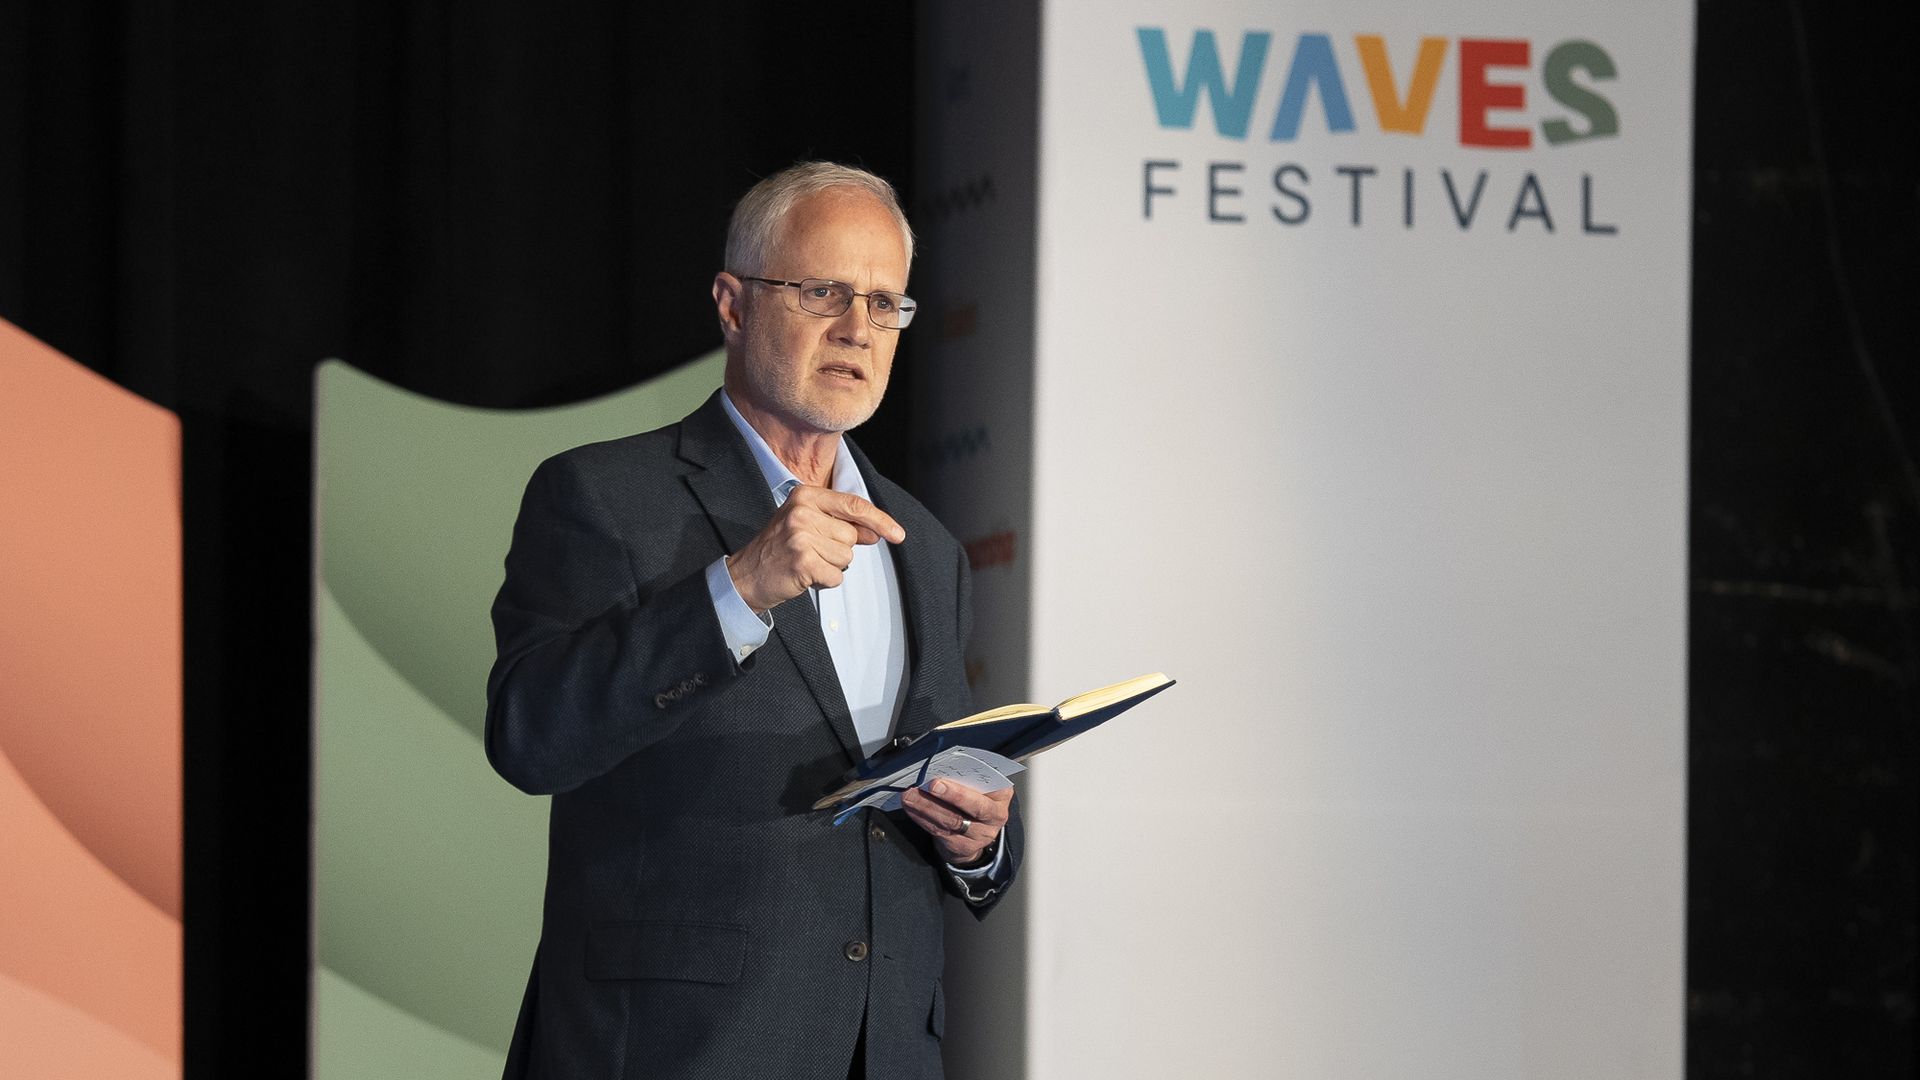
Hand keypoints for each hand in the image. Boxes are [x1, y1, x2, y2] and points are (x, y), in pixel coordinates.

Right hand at [726, 486, 904, 612]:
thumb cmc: (780, 549)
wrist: (746, 576)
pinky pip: (835, 576)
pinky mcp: (802, 561)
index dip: (879, 520)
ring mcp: (800, 535)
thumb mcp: (808, 525)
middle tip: (811, 552)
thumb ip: (842, 524)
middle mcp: (802, 511)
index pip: (853, 504)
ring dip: (830, 567)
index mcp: (805, 495)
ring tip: (805, 563)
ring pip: (846, 557)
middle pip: (850, 535)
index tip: (898, 534)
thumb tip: (877, 531)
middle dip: (838, 550)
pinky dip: (824, 582)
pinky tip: (804, 576)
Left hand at [901, 779, 1012, 867]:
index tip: (944, 778)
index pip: (988, 787)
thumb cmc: (973, 798)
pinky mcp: (964, 847)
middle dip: (950, 795)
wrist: (973, 832)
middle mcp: (996, 815)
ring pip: (953, 821)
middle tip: (928, 785)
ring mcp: (982, 834)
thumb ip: (965, 777)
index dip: (966, 784)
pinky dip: (923, 819)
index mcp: (1002, 793)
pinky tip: (912, 809)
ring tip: (910, 796)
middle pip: (974, 807)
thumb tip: (938, 767)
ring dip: (927, 806)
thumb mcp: (978, 785)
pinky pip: (941, 832)